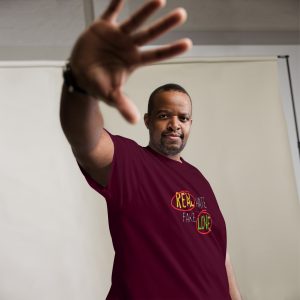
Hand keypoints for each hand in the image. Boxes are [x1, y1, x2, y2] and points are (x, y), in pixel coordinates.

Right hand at [70, 0, 191, 122]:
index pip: (156, 55)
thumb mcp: (110, 96)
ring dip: (146, 10)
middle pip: (150, 35)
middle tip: (182, 15)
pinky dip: (116, 2)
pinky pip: (110, 12)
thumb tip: (135, 121)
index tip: (188, 44)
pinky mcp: (102, 27)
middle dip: (165, 25)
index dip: (171, 50)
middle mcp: (128, 46)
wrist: (80, 75)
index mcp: (133, 61)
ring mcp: (116, 35)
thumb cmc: (98, 85)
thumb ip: (123, 105)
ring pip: (134, 20)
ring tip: (160, 0)